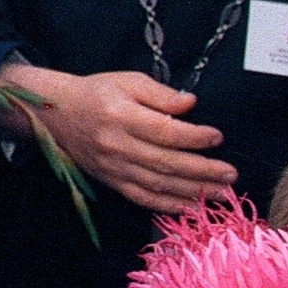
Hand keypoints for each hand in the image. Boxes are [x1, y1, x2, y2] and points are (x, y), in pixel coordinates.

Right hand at [0, 63, 234, 214]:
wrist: (57, 113)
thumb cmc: (96, 93)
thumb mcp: (126, 80)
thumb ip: (159, 93)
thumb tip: (190, 104)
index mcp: (120, 115)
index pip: (164, 131)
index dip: (194, 137)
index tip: (217, 137)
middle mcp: (116, 144)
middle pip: (166, 162)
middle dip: (202, 170)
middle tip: (230, 173)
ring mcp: (113, 167)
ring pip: (158, 184)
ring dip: (193, 191)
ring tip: (221, 192)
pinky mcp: (111, 181)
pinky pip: (143, 198)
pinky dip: (169, 206)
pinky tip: (192, 207)